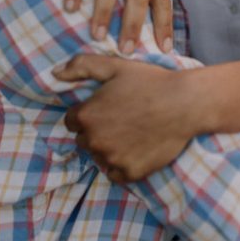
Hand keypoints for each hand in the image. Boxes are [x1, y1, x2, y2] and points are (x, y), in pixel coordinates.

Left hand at [54, 53, 196, 181]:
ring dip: (109, 148)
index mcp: (87, 115)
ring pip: (99, 157)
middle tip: (122, 120)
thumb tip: (54, 73)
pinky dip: (122, 165)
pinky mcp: (129, 173)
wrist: (185, 104)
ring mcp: (111, 159)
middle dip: (97, 132)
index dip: (88, 114)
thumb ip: (81, 66)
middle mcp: (94, 140)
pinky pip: (115, 174)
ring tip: (132, 133)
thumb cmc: (150, 82)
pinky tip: (137, 149)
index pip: (72, 122)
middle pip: (84, 141)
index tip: (107, 109)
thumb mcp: (114, 66)